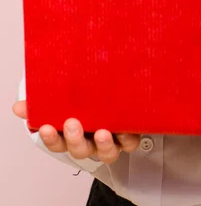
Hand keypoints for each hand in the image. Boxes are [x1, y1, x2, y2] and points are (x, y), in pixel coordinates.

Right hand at [13, 100, 139, 163]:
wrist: (120, 98)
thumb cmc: (90, 103)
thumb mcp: (66, 100)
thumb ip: (43, 103)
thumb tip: (19, 106)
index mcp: (73, 135)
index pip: (58, 143)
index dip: (51, 138)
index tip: (46, 127)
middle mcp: (91, 142)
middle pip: (80, 150)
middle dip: (75, 139)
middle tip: (72, 124)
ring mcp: (111, 142)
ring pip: (106, 152)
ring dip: (103, 144)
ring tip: (102, 132)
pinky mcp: (130, 137)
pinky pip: (130, 143)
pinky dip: (128, 138)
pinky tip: (125, 129)